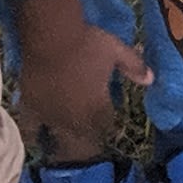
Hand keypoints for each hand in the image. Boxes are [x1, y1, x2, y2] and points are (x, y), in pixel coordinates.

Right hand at [9, 0, 147, 159]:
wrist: (51, 35)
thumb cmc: (87, 43)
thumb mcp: (116, 50)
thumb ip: (133, 66)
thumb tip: (151, 79)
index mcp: (97, 107)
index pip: (106, 126)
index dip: (107, 126)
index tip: (107, 122)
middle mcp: (74, 118)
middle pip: (83, 140)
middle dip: (87, 142)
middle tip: (87, 142)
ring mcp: (51, 115)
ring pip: (59, 138)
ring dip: (64, 143)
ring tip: (64, 148)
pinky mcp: (30, 107)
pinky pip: (31, 129)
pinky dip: (35, 135)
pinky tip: (36, 139)